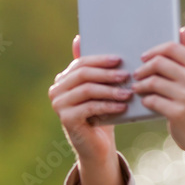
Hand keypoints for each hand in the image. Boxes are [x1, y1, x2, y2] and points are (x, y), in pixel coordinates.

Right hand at [48, 34, 130, 159]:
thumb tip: (79, 37)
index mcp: (63, 79)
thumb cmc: (102, 114)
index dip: (100, 60)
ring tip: (128, 92)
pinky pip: (89, 107)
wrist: (98, 147)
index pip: (81, 63)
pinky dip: (108, 106)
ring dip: (110, 90)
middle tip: (126, 75)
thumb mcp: (100, 90)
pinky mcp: (66, 119)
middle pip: (83, 75)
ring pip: (87, 90)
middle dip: (106, 74)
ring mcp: (58, 105)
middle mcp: (56, 90)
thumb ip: (94, 68)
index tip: (119, 60)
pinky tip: (122, 107)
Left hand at [132, 24, 184, 154]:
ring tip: (137, 87)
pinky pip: (153, 100)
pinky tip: (145, 101)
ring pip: (153, 82)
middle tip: (137, 74)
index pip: (171, 48)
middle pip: (159, 63)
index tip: (144, 58)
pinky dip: (146, 100)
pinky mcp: (178, 113)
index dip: (154, 51)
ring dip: (141, 85)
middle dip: (144, 68)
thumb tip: (184, 28)